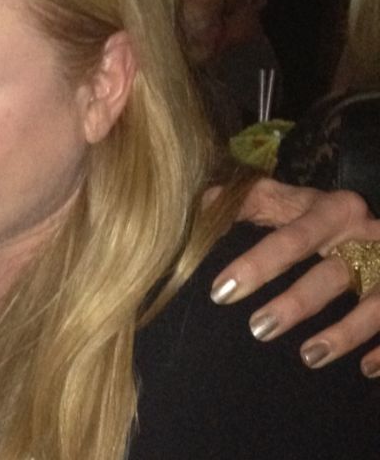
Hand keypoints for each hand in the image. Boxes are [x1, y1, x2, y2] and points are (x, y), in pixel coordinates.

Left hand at [212, 179, 379, 374]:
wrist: (371, 221)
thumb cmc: (317, 214)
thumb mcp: (285, 199)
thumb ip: (247, 201)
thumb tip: (204, 203)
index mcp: (332, 209)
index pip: (291, 238)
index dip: (257, 264)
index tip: (221, 291)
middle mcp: (367, 236)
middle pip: (332, 274)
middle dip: (296, 303)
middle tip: (257, 329)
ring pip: (374, 305)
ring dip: (343, 334)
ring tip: (308, 357)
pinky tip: (364, 369)